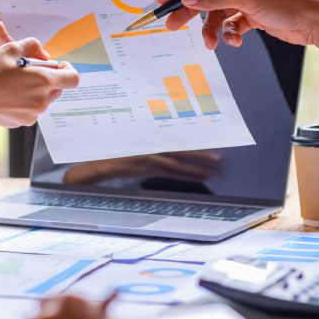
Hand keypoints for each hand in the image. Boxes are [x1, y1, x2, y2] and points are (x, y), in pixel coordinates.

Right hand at [0, 38, 78, 152]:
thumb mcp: (7, 50)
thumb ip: (29, 46)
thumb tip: (38, 48)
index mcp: (44, 81)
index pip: (73, 78)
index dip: (67, 69)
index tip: (56, 64)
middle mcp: (41, 101)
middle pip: (57, 89)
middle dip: (47, 78)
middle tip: (27, 69)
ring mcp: (30, 114)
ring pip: (42, 99)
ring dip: (34, 89)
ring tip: (12, 80)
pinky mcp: (18, 122)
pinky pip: (28, 109)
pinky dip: (22, 100)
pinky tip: (4, 93)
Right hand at [63, 151, 221, 184]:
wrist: (99, 163)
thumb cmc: (115, 149)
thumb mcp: (133, 140)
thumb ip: (150, 140)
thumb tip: (169, 141)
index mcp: (150, 139)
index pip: (176, 142)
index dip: (194, 146)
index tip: (210, 143)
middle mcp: (151, 149)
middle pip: (181, 153)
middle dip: (201, 157)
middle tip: (219, 159)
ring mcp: (149, 160)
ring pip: (177, 166)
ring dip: (196, 169)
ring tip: (213, 172)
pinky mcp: (146, 170)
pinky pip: (169, 174)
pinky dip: (184, 176)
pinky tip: (197, 178)